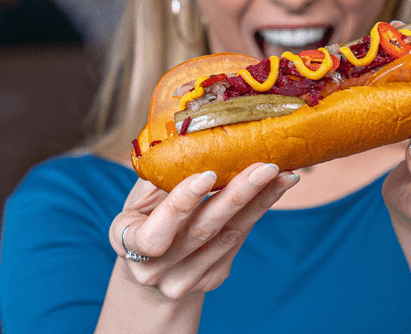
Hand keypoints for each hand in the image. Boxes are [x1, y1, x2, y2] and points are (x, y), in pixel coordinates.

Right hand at [109, 163, 298, 298]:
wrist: (152, 267)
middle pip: (203, 231)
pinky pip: (239, 240)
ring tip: (282, 174)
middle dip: (238, 195)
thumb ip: (161, 174)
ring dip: (260, 201)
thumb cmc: (145, 217)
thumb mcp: (140, 197)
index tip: (208, 174)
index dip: (181, 205)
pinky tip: (275, 189)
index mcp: (128, 242)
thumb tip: (193, 130)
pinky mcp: (213, 277)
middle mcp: (154, 269)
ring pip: (229, 236)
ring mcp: (185, 279)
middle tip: (266, 167)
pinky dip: (258, 211)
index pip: (154, 234)